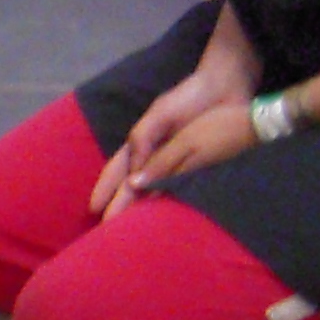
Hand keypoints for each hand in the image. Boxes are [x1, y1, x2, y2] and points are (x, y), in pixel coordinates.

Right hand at [98, 97, 257, 215]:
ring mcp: (176, 164)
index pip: (117, 172)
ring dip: (145, 209)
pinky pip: (181, 190)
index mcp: (141, 144)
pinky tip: (168, 218)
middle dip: (121, 206)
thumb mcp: (159, 116)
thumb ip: (143, 141)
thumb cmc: (188, 98)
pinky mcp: (197, 168)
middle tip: (110, 231)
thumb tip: (133, 178)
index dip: (106, 189)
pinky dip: (173, 203)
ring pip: (155, 192)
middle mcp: (155, 157)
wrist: (224, 89)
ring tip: (135, 231)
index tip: (94, 209)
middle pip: (133, 187)